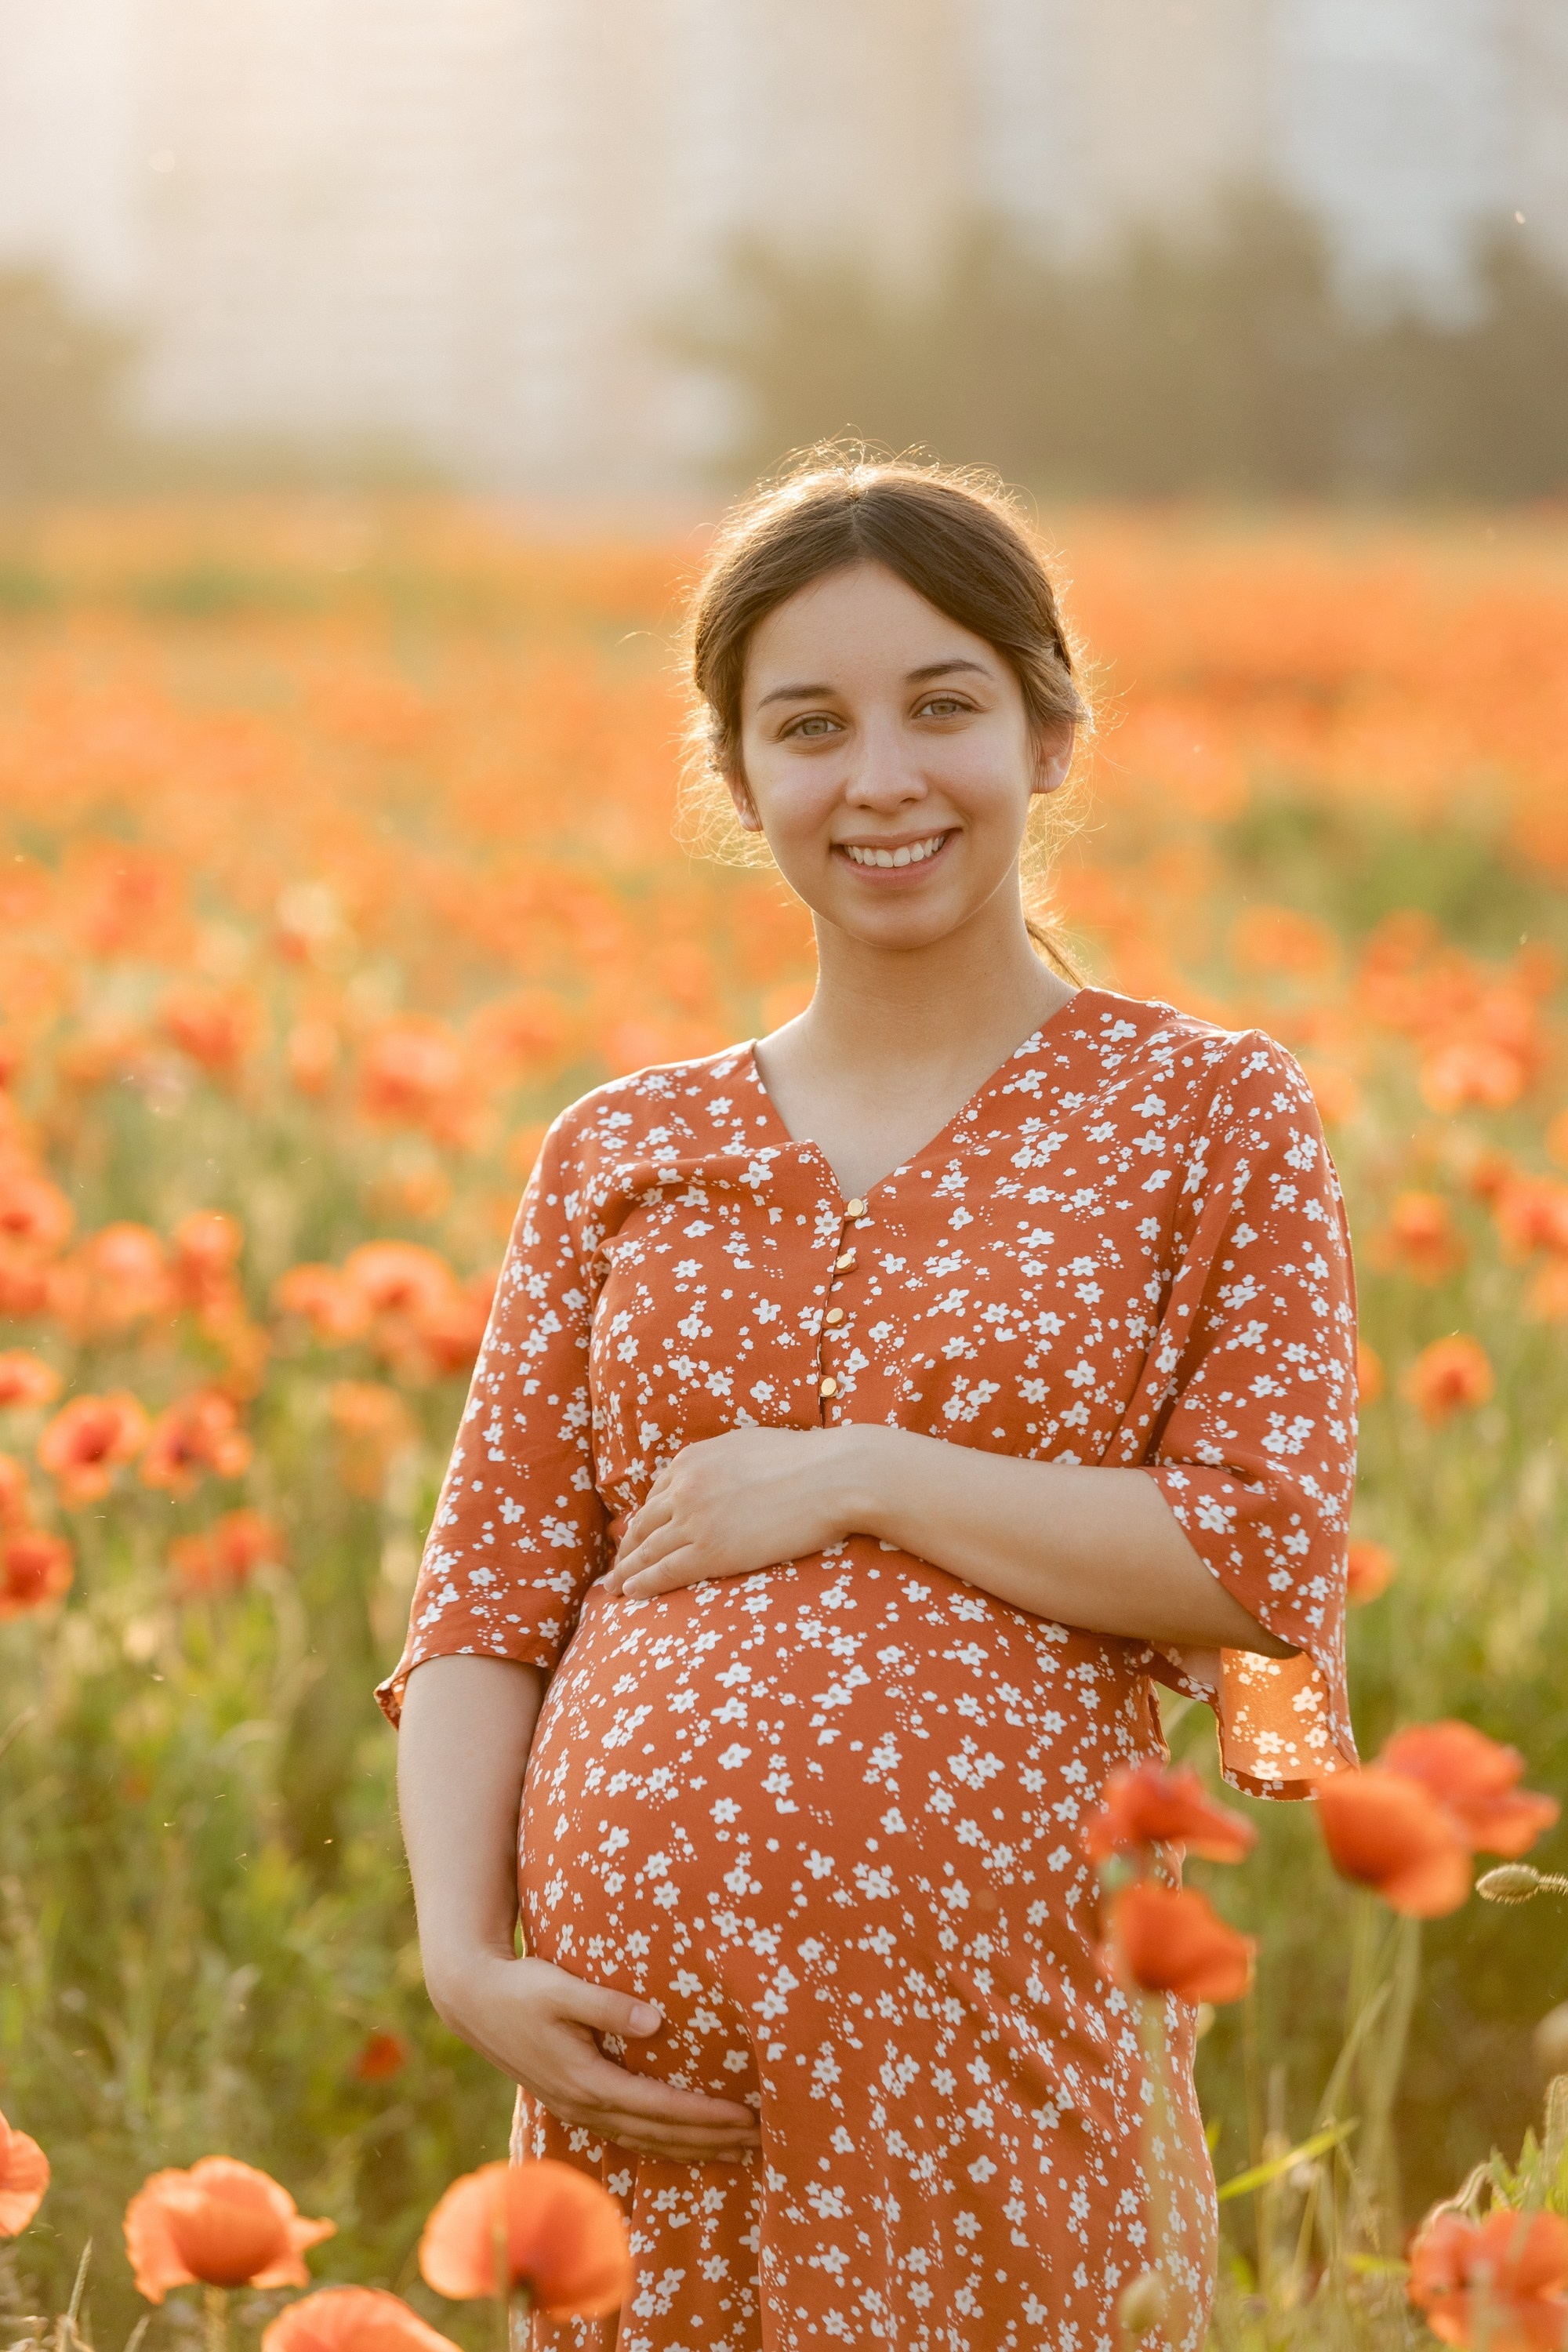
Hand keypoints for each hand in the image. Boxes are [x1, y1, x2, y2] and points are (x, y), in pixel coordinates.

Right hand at [426, 1948, 760, 2163]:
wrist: (473, 1999)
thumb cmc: (521, 1987)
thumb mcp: (561, 1988)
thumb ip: (607, 2004)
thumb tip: (657, 2021)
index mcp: (586, 2080)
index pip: (659, 2107)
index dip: (704, 2116)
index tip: (745, 2117)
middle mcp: (583, 2104)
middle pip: (659, 2135)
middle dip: (711, 2141)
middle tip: (760, 2142)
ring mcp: (576, 2108)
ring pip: (645, 2141)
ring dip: (692, 2148)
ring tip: (736, 2150)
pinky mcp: (572, 2101)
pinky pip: (628, 2133)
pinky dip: (662, 2142)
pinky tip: (684, 2141)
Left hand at [602, 1424, 878, 1598]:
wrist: (832, 1476)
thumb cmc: (805, 1460)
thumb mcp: (748, 1445)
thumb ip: (720, 1462)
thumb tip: (717, 1475)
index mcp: (692, 1459)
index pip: (657, 1495)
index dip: (645, 1519)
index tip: (637, 1535)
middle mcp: (684, 1487)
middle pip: (644, 1523)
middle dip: (628, 1547)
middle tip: (618, 1566)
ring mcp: (695, 1519)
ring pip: (648, 1550)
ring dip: (627, 1570)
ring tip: (615, 1587)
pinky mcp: (711, 1551)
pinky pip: (666, 1571)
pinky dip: (643, 1583)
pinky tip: (631, 1593)